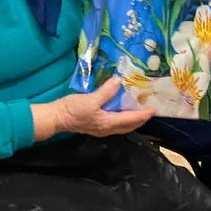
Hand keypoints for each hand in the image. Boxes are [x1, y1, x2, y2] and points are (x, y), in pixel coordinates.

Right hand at [33, 78, 154, 141]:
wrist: (56, 118)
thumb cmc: (74, 109)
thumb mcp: (91, 99)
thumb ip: (106, 92)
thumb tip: (119, 81)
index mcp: (108, 123)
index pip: (130, 120)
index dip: (142, 115)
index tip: (154, 110)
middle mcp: (107, 129)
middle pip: (128, 126)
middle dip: (140, 120)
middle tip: (149, 111)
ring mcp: (101, 128)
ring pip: (122, 126)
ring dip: (132, 119)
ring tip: (139, 110)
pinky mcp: (95, 125)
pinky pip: (115, 123)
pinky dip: (123, 118)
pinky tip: (122, 110)